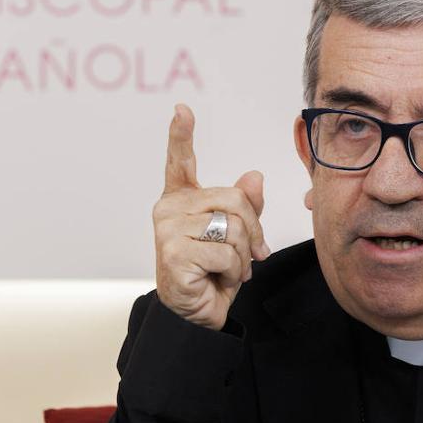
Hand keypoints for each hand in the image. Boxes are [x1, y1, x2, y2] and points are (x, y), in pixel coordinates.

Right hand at [153, 104, 270, 330]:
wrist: (197, 313)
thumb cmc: (212, 270)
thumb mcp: (235, 234)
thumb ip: (245, 204)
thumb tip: (255, 177)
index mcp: (181, 198)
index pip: (179, 161)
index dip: (180, 134)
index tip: (181, 109)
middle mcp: (168, 209)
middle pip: (235, 199)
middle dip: (253, 230)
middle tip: (250, 255)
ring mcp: (167, 231)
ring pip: (233, 228)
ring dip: (243, 256)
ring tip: (228, 270)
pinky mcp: (173, 255)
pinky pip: (226, 254)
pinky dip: (233, 272)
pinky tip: (217, 280)